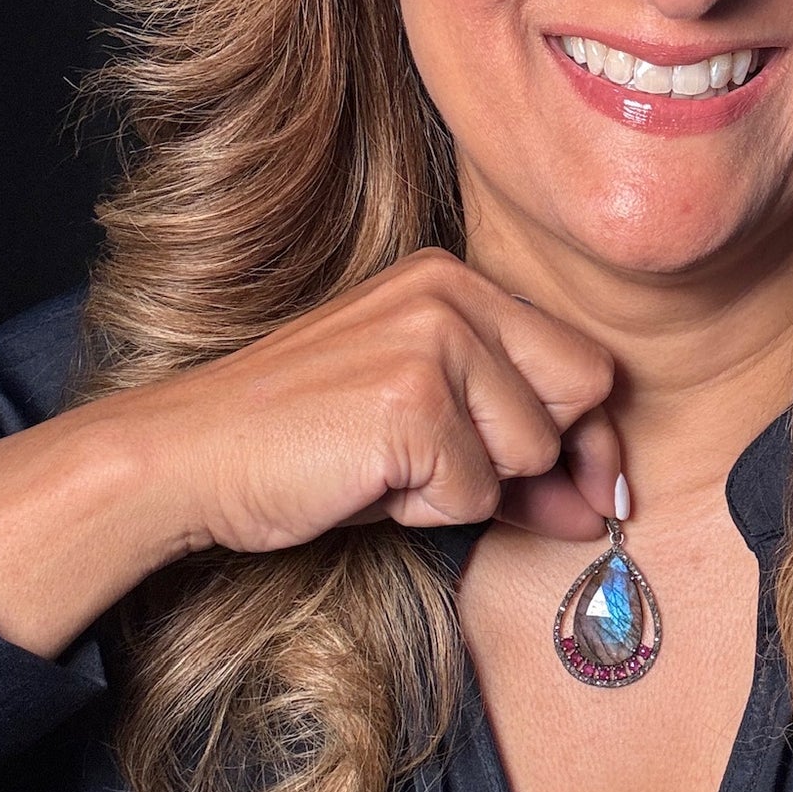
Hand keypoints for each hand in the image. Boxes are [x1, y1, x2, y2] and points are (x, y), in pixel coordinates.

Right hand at [0, 250, 618, 659]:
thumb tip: (602, 509)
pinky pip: (475, 494)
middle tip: (447, 474)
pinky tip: (366, 482)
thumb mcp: (424, 429)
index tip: (586, 488)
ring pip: (528, 452)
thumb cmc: (307, 443)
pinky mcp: (410, 403)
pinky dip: (427, 511)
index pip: (584, 360)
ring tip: (386, 466)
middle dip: (533, 459)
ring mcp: (431, 342)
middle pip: (579, 396)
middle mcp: (451, 293)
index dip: (588, 436)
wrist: (190, 456)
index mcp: (454, 280)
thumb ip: (517, 453)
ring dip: (465, 487)